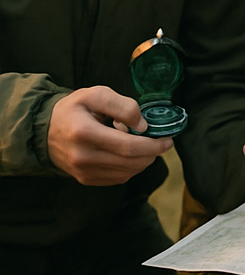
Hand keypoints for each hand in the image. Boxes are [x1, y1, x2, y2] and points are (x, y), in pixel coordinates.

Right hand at [47, 86, 171, 185]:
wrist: (46, 131)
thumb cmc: (74, 109)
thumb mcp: (96, 94)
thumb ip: (122, 105)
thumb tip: (142, 124)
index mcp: (84, 133)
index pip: (127, 146)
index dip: (153, 145)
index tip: (167, 138)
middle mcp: (82, 157)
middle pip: (130, 162)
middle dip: (153, 153)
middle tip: (163, 142)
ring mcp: (83, 172)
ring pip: (127, 172)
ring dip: (143, 160)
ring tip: (141, 143)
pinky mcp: (86, 179)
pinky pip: (118, 178)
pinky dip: (131, 167)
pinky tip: (129, 153)